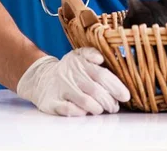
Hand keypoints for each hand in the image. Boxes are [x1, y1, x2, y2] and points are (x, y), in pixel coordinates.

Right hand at [16, 47, 130, 115]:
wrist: (40, 78)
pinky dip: (80, 112)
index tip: (125, 96)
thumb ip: (91, 53)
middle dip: (109, 101)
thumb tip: (100, 58)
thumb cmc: (68, 70)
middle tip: (114, 107)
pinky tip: (85, 112)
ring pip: (84, 101)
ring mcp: (61, 89)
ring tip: (101, 110)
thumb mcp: (78, 55)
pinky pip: (68, 110)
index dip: (116, 86)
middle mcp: (71, 76)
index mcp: (81, 65)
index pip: (102, 75)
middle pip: (95, 90)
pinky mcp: (52, 102)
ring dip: (97, 108)